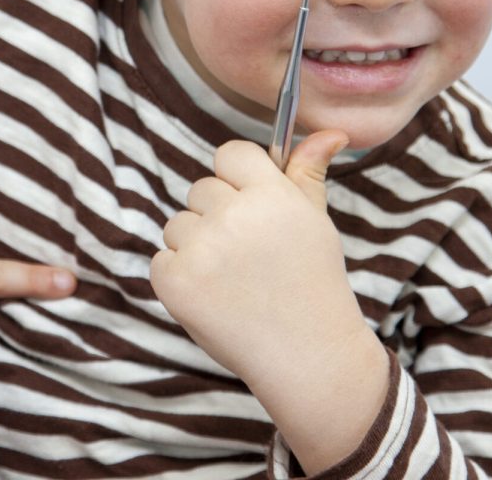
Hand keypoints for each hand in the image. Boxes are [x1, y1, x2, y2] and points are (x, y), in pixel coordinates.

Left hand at [151, 132, 388, 471]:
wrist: (309, 360)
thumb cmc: (313, 285)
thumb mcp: (316, 223)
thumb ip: (308, 172)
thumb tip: (330, 132)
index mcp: (271, 195)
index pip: (229, 154)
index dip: (236, 178)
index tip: (250, 205)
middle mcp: (233, 216)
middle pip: (200, 190)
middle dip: (218, 217)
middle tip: (250, 255)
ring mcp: (200, 249)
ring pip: (178, 223)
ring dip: (196, 246)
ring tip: (234, 279)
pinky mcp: (174, 280)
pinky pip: (161, 259)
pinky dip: (179, 277)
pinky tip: (214, 297)